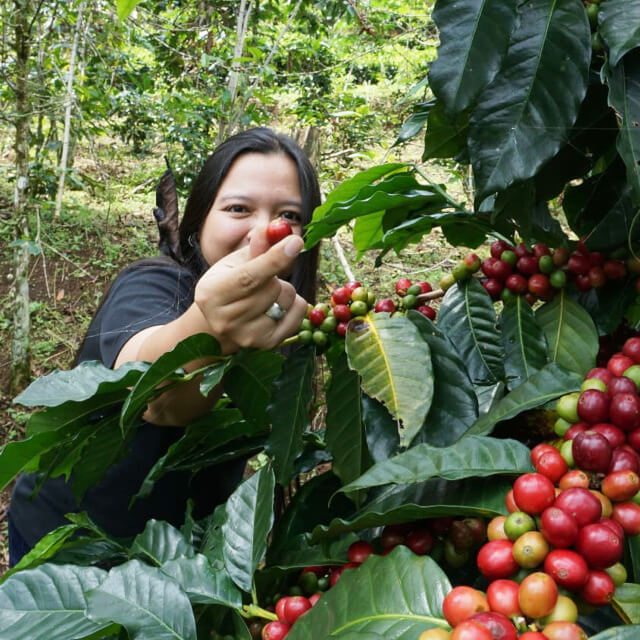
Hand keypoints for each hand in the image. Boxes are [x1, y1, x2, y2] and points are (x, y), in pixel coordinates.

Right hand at [193, 229, 306, 352]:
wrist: (222, 324)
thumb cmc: (229, 285)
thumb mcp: (234, 263)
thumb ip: (255, 248)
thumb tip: (272, 229)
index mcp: (212, 293)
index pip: (249, 276)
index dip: (274, 258)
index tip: (295, 242)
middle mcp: (226, 319)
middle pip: (272, 287)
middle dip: (276, 276)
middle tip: (264, 279)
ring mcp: (247, 336)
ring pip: (287, 299)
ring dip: (284, 290)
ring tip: (266, 295)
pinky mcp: (267, 344)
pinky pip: (298, 314)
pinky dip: (295, 305)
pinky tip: (277, 307)